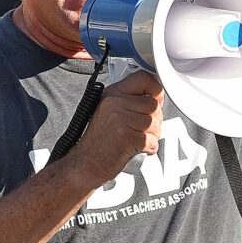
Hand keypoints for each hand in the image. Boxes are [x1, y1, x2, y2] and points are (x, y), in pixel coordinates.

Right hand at [72, 70, 164, 184]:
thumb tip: (155, 96)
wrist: (85, 163)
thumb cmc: (99, 141)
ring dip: (153, 135)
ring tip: (139, 140)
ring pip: (155, 123)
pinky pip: (152, 139)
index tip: (156, 99)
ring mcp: (119, 119)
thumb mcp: (109, 112)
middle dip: (155, 120)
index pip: (143, 78)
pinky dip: (150, 148)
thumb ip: (128, 101)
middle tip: (144, 130)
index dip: (156, 89)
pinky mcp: (126, 136)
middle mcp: (114, 103)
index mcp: (112, 94)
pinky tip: (139, 149)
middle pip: (153, 105)